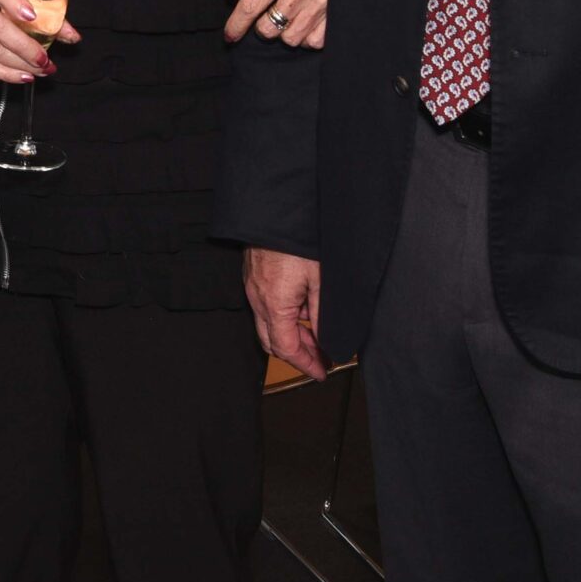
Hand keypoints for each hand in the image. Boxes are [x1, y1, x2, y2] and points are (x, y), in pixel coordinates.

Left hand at [225, 0, 331, 46]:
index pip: (250, 5)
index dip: (236, 25)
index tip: (230, 36)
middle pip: (268, 29)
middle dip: (265, 26)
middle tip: (274, 12)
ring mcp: (320, 3)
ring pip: (291, 39)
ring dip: (288, 32)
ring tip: (295, 15)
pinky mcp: (337, 12)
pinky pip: (315, 41)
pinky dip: (310, 36)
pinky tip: (311, 21)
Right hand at [245, 247, 325, 382]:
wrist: (275, 208)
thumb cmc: (297, 239)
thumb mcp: (320, 281)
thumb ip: (323, 317)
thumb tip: (328, 342)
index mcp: (274, 305)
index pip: (286, 349)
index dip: (306, 365)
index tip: (321, 372)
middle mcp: (257, 299)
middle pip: (272, 342)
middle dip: (298, 354)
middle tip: (321, 357)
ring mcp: (252, 287)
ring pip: (268, 324)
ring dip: (292, 334)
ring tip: (317, 332)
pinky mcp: (253, 276)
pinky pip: (265, 307)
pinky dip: (284, 316)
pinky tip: (304, 308)